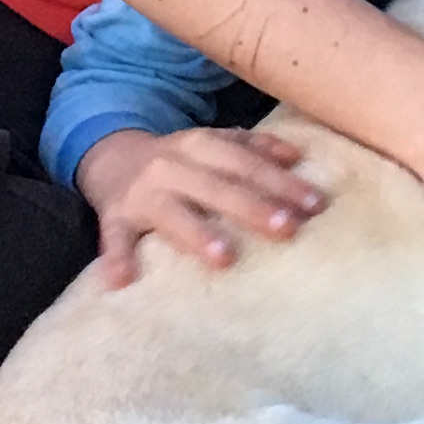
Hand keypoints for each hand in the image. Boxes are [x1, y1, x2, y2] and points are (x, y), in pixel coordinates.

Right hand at [78, 124, 321, 286]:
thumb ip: (251, 146)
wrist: (109, 157)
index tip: (314, 205)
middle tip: (288, 229)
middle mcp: (172, 166)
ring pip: (172, 212)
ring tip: (225, 258)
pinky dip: (116, 257)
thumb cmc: (177, 160)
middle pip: (218, 187)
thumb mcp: (210, 143)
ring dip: (197, 233)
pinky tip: (122, 280)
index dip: (281, 182)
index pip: (246, 164)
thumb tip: (296, 155)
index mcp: (200, 145)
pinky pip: (114, 237)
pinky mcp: (114, 216)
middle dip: (254, 207)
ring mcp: (142, 193)